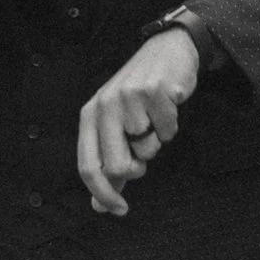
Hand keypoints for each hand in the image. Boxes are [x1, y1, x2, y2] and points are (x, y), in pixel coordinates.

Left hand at [80, 29, 201, 214]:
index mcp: (90, 115)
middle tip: (144, 148)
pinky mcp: (156, 92)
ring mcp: (130, 98)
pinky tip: (167, 106)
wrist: (168, 50)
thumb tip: (99, 206)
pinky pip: (168, 132)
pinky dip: (171, 126)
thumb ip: (108, 166)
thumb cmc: (139, 95)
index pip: (88, 166)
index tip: (118, 209)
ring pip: (148, 149)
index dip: (103, 193)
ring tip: (154, 116)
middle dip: (137, 166)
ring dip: (156, 140)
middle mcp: (106, 105)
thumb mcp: (116, 125)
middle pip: (119, 165)